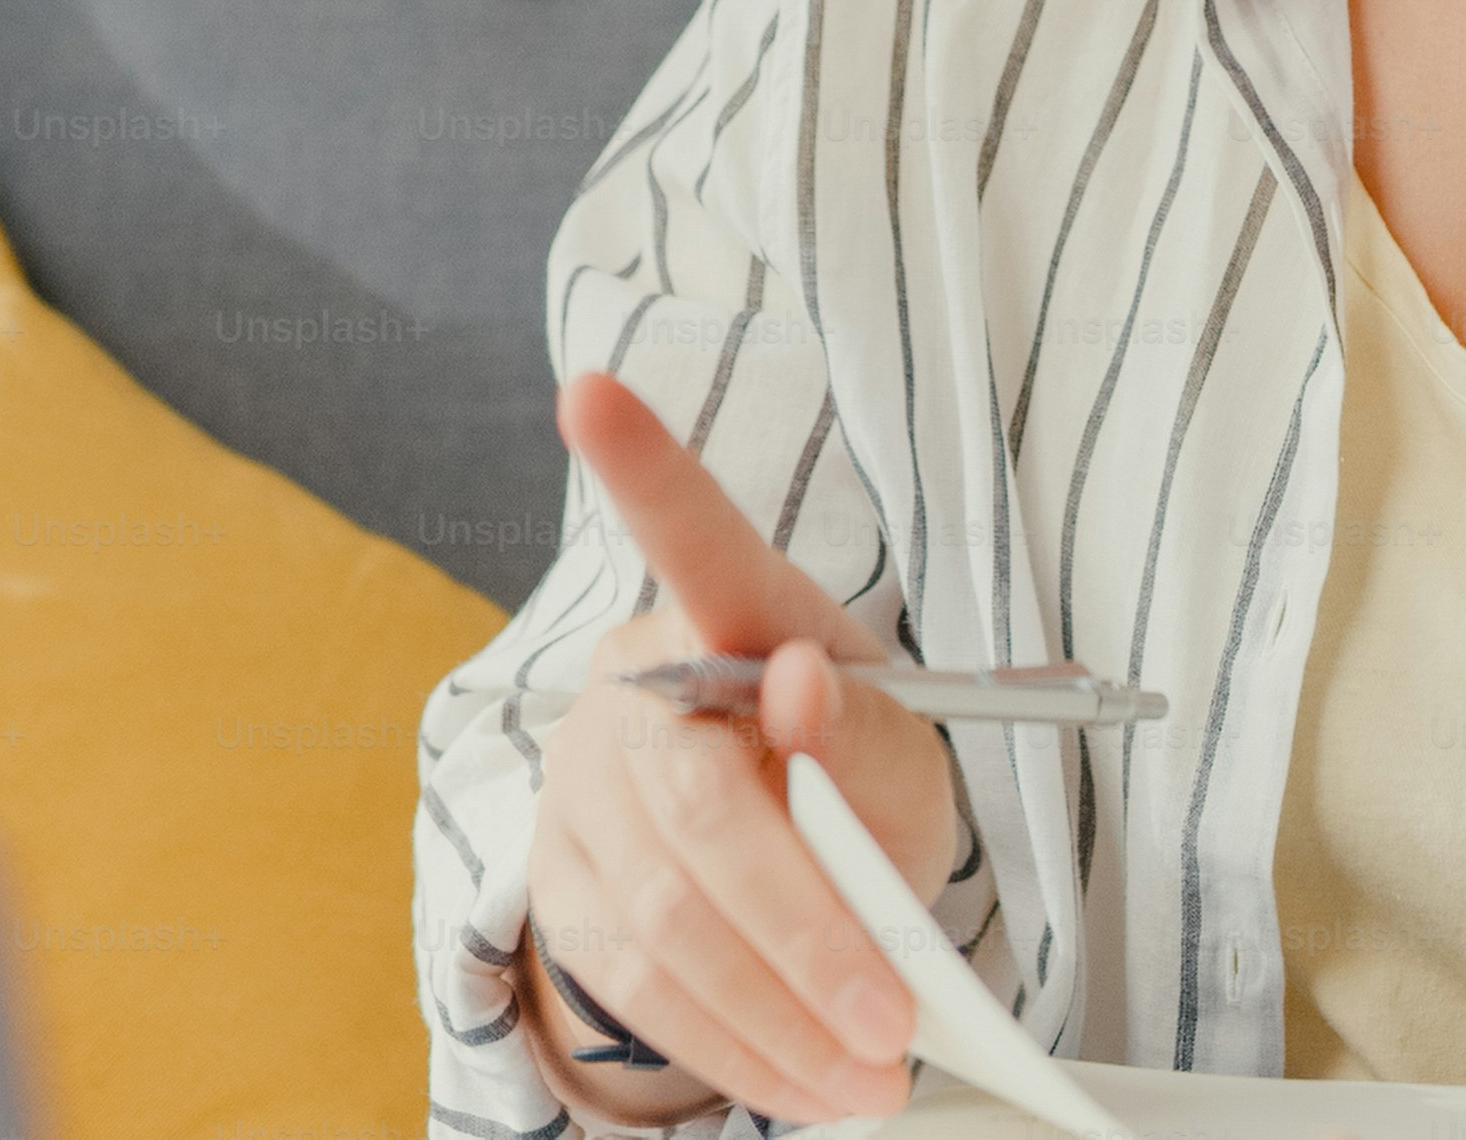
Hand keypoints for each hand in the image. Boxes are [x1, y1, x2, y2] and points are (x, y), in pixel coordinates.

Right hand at [523, 370, 965, 1128]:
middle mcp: (635, 682)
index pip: (688, 531)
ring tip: (869, 1075)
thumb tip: (800, 686)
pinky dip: (729, 1043)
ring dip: (778, 1015)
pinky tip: (799, 1077)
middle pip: (698, 806)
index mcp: (733, 611)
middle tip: (892, 1017)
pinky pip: (636, 980)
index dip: (639, 464)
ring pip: (666, 915)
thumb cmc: (854, 774)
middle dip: (807, 929)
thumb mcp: (906, 753)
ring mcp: (580, 783)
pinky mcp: (560, 881)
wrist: (794, 854)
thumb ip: (868, 732)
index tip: (592, 393)